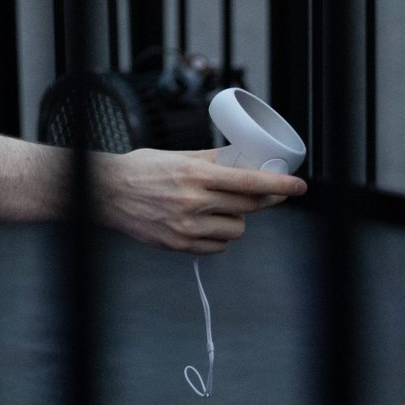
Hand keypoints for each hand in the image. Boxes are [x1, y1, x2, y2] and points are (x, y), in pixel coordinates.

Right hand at [100, 148, 306, 255]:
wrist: (106, 194)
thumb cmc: (141, 170)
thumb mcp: (177, 157)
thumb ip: (211, 160)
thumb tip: (243, 159)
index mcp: (194, 175)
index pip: (248, 181)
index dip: (278, 184)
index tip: (298, 186)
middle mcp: (193, 202)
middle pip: (248, 207)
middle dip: (262, 199)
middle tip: (266, 194)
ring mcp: (187, 227)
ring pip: (236, 229)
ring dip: (236, 219)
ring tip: (220, 208)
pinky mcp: (180, 245)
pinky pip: (218, 246)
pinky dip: (219, 236)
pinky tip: (207, 224)